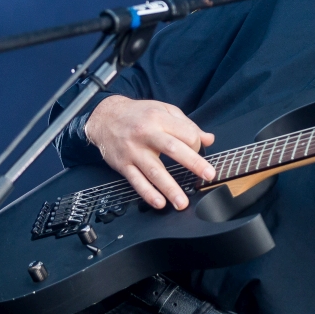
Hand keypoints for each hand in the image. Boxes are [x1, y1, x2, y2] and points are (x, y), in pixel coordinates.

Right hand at [84, 95, 215, 209]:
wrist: (105, 117)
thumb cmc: (138, 114)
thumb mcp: (164, 110)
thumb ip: (187, 124)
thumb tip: (209, 139)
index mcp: (159, 118)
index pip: (185, 133)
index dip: (196, 144)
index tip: (198, 151)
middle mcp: (146, 134)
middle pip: (173, 149)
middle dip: (193, 163)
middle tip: (209, 175)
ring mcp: (134, 151)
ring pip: (154, 171)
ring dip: (170, 188)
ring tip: (182, 202)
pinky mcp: (123, 164)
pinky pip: (136, 181)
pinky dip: (148, 193)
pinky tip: (159, 203)